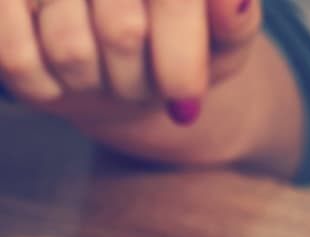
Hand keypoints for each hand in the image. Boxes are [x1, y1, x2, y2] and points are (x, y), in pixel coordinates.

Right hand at [0, 0, 260, 125]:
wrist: (129, 58)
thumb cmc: (185, 42)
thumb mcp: (224, 39)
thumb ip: (235, 21)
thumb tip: (232, 1)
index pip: (173, 4)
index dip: (180, 64)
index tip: (185, 102)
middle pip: (123, 33)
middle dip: (140, 82)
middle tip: (143, 82)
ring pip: (71, 51)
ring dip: (96, 85)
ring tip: (106, 72)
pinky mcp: (4, 3)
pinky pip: (17, 60)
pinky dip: (47, 87)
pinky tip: (63, 78)